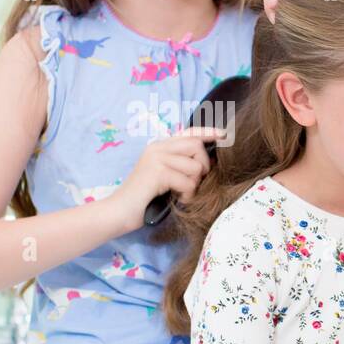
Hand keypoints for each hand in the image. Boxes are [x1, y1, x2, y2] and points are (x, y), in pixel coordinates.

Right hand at [106, 125, 227, 232]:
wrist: (118, 212)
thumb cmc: (143, 199)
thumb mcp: (164, 176)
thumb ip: (180, 164)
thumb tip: (209, 161)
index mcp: (159, 146)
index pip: (189, 132)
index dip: (208, 132)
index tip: (224, 135)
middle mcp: (157, 147)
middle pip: (196, 146)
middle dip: (204, 167)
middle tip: (195, 184)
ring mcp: (156, 158)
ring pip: (195, 166)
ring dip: (194, 185)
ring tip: (182, 194)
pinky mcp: (157, 172)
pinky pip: (188, 182)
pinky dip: (188, 195)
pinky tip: (179, 200)